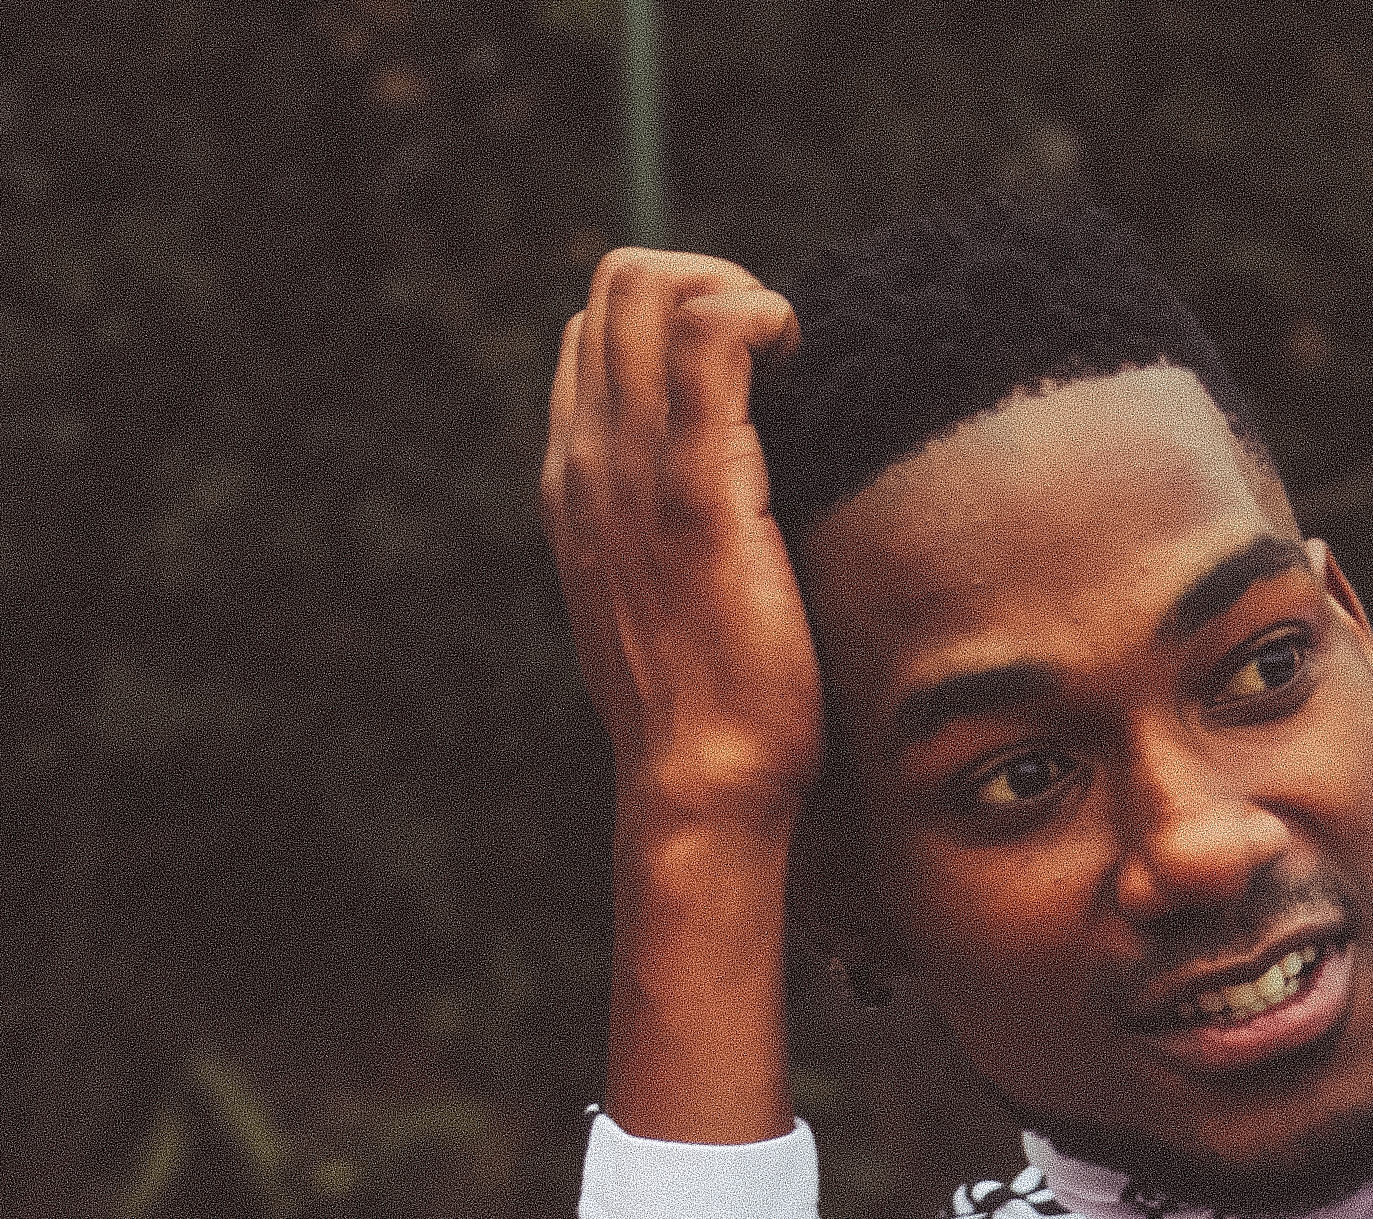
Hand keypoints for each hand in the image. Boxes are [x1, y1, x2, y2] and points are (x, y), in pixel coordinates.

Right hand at [541, 246, 823, 837]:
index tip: (746, 378)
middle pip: (614, 285)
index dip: (673, 322)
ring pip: (647, 286)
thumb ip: (670, 538)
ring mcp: (631, 471)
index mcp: (576, 484)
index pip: (594, 336)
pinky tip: (797, 354)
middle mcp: (588, 461)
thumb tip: (735, 499)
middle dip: (704, 279)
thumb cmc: (710, 711)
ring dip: (733, 289)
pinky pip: (709, 338)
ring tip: (788, 354)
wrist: (700, 785)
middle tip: (774, 350)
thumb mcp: (668, 605)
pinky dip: (758, 314)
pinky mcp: (695, 491)